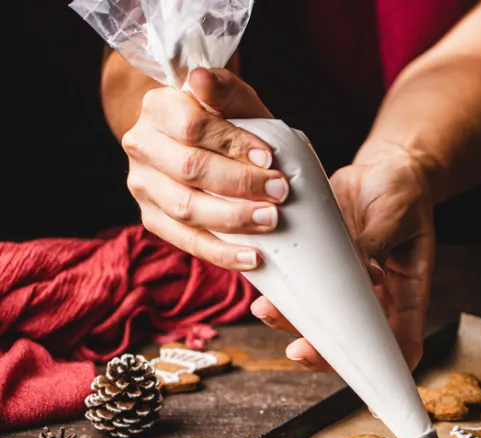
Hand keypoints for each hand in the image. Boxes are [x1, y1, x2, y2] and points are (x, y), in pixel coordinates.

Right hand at [122, 68, 284, 269]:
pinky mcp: (153, 218)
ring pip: (186, 208)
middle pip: (189, 169)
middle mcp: (141, 145)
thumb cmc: (232, 124)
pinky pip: (186, 242)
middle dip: (240, 183)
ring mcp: (143, 185)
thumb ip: (224, 89)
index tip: (270, 158)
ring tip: (271, 220)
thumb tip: (200, 79)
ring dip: (234, 219)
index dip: (233, 144)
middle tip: (281, 192)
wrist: (216, 151)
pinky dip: (222, 253)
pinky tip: (252, 258)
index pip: (192, 126)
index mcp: (158, 108)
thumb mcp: (236, 101)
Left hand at [251, 143, 435, 370]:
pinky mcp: (320, 266)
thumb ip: (378, 240)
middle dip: (321, 352)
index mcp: (405, 293)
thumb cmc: (404, 192)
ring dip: (291, 322)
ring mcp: (344, 286)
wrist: (385, 168)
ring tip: (266, 310)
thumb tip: (362, 270)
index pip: (402, 345)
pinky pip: (300, 288)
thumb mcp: (398, 213)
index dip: (387, 373)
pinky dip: (279, 292)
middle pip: (349, 342)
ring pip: (317, 319)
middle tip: (297, 350)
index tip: (367, 386)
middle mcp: (373, 298)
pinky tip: (260, 287)